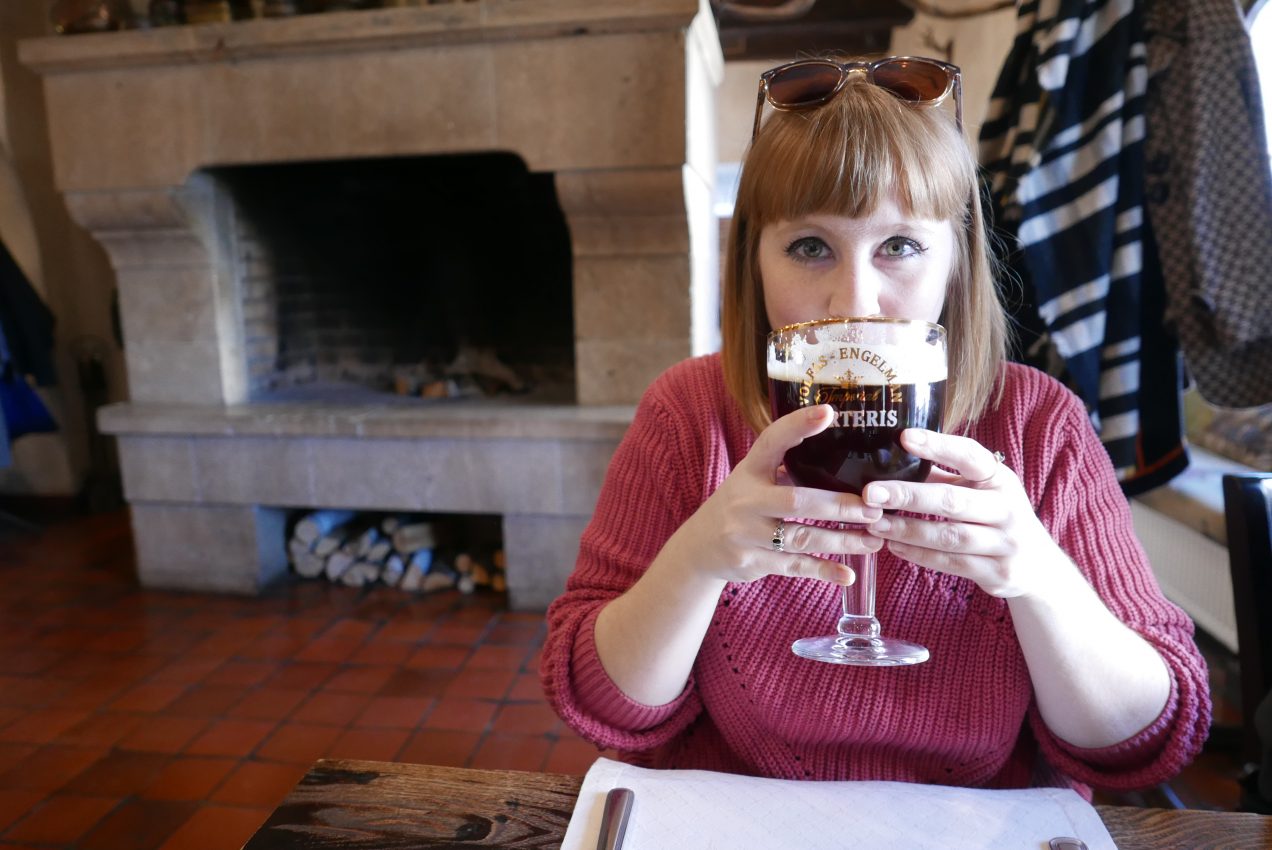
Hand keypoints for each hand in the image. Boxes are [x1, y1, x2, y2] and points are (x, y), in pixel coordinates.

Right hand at [673, 405, 883, 585]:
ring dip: (841, 541)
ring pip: (801, 538)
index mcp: (749, 471)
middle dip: (839, 506)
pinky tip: (848, 575)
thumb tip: (842, 451)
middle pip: (797, 501)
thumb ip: (786, 468)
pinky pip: (794, 566)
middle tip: (874, 508)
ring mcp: (746, 534)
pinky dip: (823, 571)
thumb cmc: (739, 506)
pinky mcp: (751, 562)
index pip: (772, 441)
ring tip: (873, 540)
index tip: (828, 412)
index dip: (797, 425)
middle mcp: (745, 500)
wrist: (699, 547)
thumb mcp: (752, 479)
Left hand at [861, 429, 1067, 597]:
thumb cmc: (998, 517)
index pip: (970, 456)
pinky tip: (893, 545)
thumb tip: (894, 458)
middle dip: (908, 495)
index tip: (904, 437)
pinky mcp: (997, 573)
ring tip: (874, 523)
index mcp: (1001, 479)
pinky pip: (950, 563)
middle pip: (952, 501)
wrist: (1040, 567)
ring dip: (906, 530)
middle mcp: (1007, 508)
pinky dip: (918, 554)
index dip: (938, 445)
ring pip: (948, 536)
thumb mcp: (982, 491)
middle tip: (871, 493)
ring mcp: (1004, 543)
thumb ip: (944, 477)